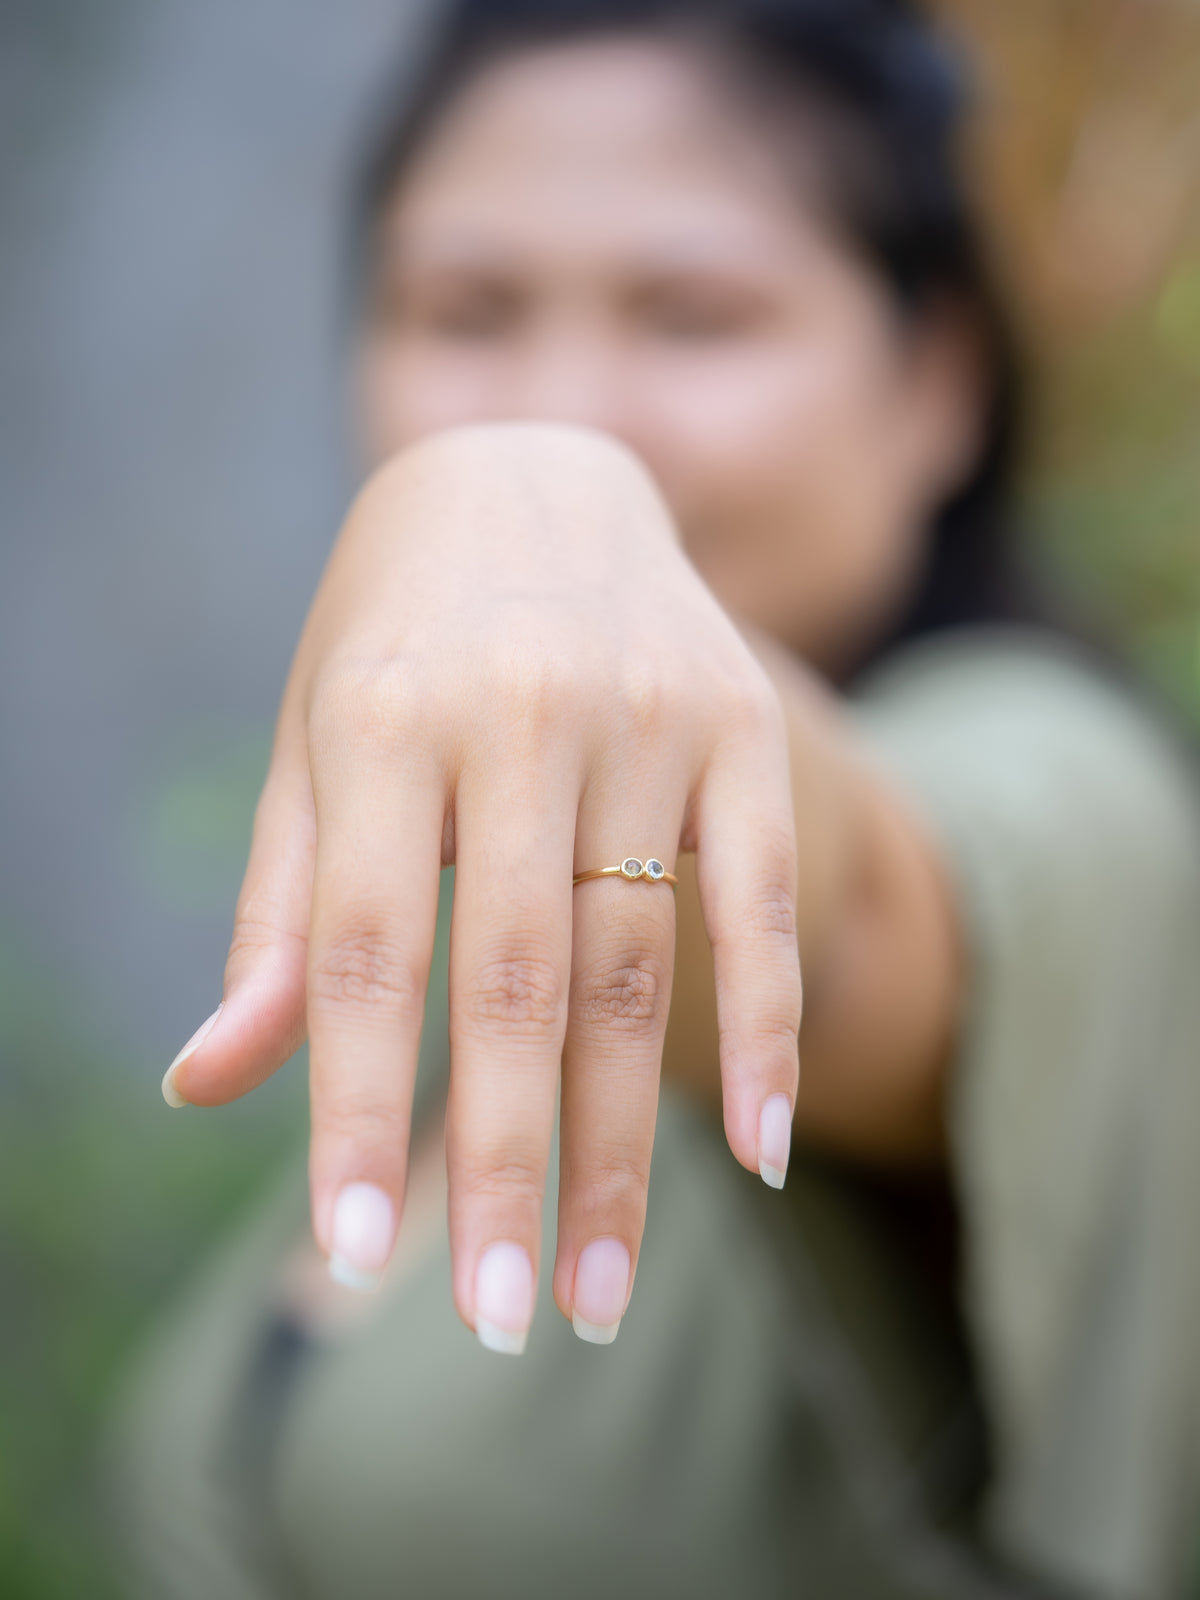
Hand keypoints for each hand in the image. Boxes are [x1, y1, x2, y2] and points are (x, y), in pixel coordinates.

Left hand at [162, 421, 802, 1350]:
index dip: (361, 1111)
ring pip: (636, 964)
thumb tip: (207, 1087)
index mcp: (382, 720)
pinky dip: (765, 1027)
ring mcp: (645, 714)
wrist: (533, 479)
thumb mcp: (309, 751)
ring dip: (625, 1141)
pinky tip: (761, 1151)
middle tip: (504, 1319)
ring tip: (604, 1290)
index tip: (360, 1262)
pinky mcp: (740, 722)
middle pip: (514, 979)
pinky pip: (759, 896)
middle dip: (506, 1165)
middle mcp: (518, 712)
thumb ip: (278, 918)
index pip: (367, 952)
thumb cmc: (393, 643)